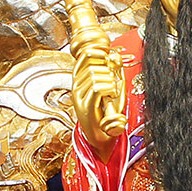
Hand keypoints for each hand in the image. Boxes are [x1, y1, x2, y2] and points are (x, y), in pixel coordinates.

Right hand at [72, 45, 126, 160]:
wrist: (101, 137)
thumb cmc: (107, 114)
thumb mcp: (112, 89)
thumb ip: (113, 73)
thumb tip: (115, 56)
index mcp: (80, 80)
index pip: (85, 57)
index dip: (98, 52)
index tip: (108, 56)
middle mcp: (77, 87)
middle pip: (92, 66)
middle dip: (107, 72)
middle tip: (112, 86)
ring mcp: (79, 96)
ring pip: (94, 76)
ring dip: (109, 83)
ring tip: (112, 94)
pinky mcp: (85, 106)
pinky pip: (97, 88)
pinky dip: (109, 89)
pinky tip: (112, 95)